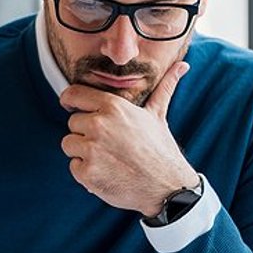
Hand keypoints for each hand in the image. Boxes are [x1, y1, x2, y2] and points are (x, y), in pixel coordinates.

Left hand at [60, 61, 197, 215]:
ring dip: (83, 152)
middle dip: (86, 132)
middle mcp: (99, 125)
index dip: (71, 101)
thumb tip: (183, 65)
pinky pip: (73, 166)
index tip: (72, 107)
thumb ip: (164, 87)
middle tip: (109, 143)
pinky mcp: (87, 173)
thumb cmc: (161, 149)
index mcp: (113, 107)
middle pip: (73, 123)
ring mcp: (92, 150)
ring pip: (69, 144)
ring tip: (107, 157)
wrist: (166, 186)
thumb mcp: (158, 114)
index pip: (73, 94)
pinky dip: (86, 172)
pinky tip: (106, 172)